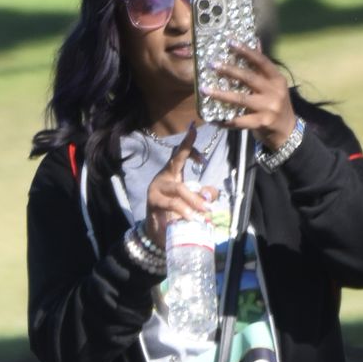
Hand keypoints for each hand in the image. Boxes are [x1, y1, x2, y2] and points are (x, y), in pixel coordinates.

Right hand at [143, 125, 216, 245]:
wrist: (157, 232)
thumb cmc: (176, 213)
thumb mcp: (195, 201)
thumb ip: (205, 194)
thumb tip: (209, 194)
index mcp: (172, 174)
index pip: (179, 154)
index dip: (186, 143)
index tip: (193, 129)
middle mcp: (163, 178)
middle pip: (177, 165)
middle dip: (193, 165)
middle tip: (209, 197)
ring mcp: (156, 189)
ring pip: (178, 188)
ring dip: (194, 200)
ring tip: (205, 211)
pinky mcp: (153, 203)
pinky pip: (171, 204)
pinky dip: (184, 211)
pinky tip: (191, 218)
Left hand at [209, 40, 295, 149]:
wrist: (287, 130)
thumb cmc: (276, 103)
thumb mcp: (274, 84)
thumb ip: (262, 66)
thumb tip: (255, 40)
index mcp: (277, 79)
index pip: (262, 61)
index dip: (246, 51)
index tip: (230, 42)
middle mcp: (274, 92)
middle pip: (249, 78)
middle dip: (229, 70)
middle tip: (212, 64)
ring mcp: (268, 108)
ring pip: (241, 99)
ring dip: (221, 94)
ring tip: (205, 89)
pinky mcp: (261, 122)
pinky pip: (239, 121)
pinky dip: (225, 120)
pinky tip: (212, 118)